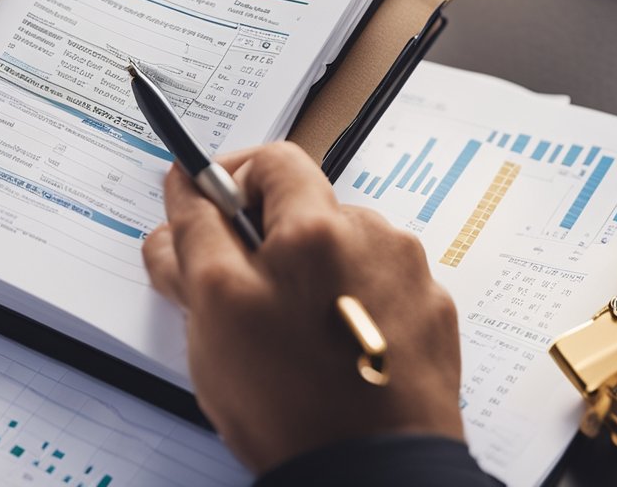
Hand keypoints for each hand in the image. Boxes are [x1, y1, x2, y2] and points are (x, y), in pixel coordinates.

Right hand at [143, 141, 462, 473]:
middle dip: (262, 241)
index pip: (270, 160)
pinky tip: (324, 354)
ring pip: (337, 253)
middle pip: (303, 210)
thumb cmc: (291, 400)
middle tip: (232, 293)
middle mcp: (377, 240)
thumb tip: (184, 187)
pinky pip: (373, 291)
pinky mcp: (432, 320)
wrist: (371, 477)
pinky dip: (343, 308)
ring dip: (304, 277)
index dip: (229, 178)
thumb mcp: (211, 307)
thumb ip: (192, 232)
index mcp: (319, 226)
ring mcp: (411, 281)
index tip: (206, 206)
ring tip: (284, 336)